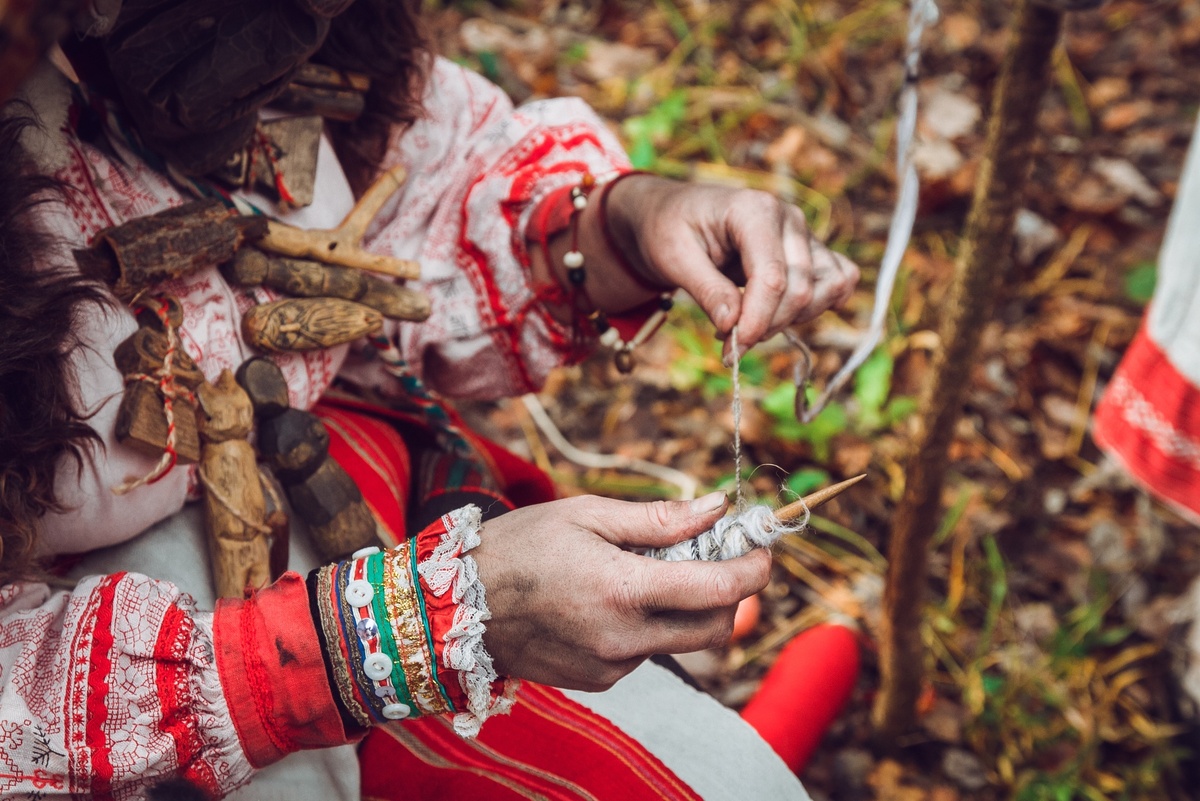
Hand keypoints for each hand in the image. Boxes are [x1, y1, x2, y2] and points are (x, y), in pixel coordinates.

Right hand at [472, 492, 770, 690]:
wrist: (455, 606)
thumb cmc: (520, 546)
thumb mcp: (587, 514)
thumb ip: (658, 518)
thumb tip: (716, 508)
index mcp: (624, 589)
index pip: (719, 590)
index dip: (753, 569)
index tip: (762, 550)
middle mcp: (625, 638)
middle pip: (715, 628)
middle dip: (730, 595)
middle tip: (715, 558)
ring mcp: (612, 666)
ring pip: (680, 642)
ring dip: (683, 608)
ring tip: (645, 572)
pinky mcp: (599, 681)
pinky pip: (646, 653)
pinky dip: (647, 626)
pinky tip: (610, 600)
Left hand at [608, 175, 858, 357]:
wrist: (675, 215)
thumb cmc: (670, 229)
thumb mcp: (673, 258)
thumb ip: (706, 291)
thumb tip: (733, 326)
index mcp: (754, 210)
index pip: (773, 277)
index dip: (757, 321)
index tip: (731, 350)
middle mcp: (789, 219)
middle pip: (801, 289)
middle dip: (767, 326)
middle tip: (729, 344)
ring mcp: (804, 235)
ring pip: (827, 288)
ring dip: (792, 319)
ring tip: (750, 324)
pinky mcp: (811, 251)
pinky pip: (839, 281)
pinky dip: (818, 306)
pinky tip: (781, 314)